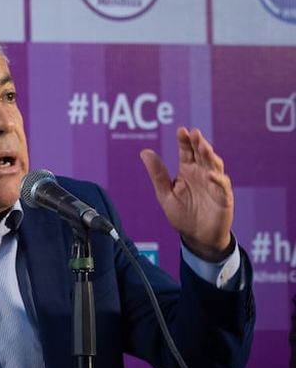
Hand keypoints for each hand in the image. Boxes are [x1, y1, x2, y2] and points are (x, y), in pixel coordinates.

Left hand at [140, 127, 233, 260]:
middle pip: (201, 155)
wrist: (197, 237)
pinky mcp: (224, 197)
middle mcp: (202, 174)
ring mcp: (214, 184)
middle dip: (198, 143)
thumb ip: (157, 174)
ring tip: (203, 146)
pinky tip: (210, 174)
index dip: (184, 141)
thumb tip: (144, 152)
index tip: (181, 130)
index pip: (186, 152)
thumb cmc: (182, 215)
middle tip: (194, 133)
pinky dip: (217, 179)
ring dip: (209, 156)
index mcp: (188, 172)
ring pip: (214, 166)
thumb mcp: (165, 194)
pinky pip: (222, 186)